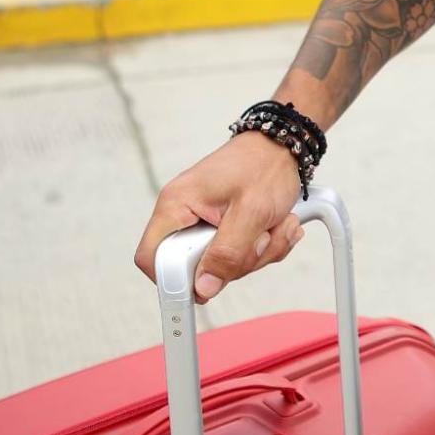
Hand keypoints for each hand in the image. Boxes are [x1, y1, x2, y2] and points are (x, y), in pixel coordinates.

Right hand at [134, 132, 305, 305]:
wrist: (284, 146)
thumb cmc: (265, 165)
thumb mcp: (251, 211)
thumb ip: (228, 253)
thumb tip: (204, 288)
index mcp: (176, 205)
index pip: (151, 257)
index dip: (173, 280)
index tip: (207, 285)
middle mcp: (185, 215)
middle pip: (195, 268)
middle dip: (235, 262)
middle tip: (258, 237)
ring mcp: (205, 224)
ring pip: (224, 265)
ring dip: (258, 252)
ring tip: (272, 223)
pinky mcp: (225, 229)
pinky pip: (241, 256)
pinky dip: (265, 246)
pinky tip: (276, 225)